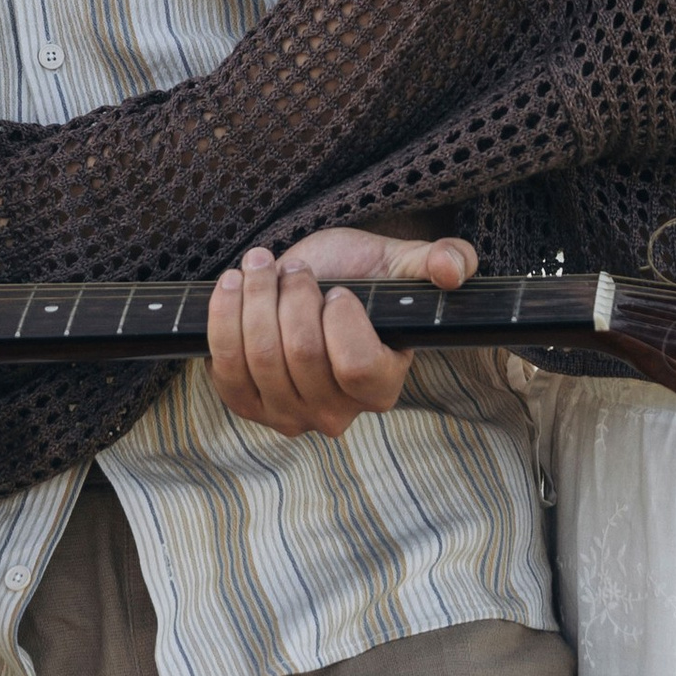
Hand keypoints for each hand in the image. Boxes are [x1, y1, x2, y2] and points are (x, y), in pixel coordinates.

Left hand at [207, 229, 475, 439]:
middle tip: (296, 268)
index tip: (337, 289)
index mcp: (382, 386)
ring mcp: (288, 415)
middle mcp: (336, 413)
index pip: (356, 366)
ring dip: (255, 299)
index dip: (341, 318)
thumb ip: (441, 260)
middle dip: (292, 295)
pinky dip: (223, 320)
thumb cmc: (361, 275)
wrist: (310, 283)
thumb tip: (452, 271)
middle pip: (301, 355)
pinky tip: (233, 286)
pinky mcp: (246, 404)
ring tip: (262, 267)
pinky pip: (225, 370)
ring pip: (260, 358)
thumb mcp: (402, 261)